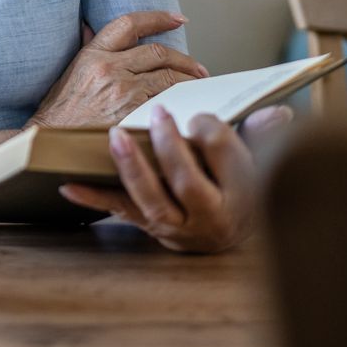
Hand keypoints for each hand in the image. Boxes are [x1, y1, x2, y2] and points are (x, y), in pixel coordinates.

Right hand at [28, 11, 205, 129]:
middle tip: (198, 68)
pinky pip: (166, 103)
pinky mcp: (132, 116)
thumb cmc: (58, 113)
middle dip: (184, 59)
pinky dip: (181, 103)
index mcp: (93, 54)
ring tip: (198, 87)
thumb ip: (86, 49)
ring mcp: (122, 93)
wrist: (48, 143)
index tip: (177, 18)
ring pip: (168, 78)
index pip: (130, 24)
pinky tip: (189, 106)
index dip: (157, 18)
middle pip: (158, 52)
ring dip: (189, 81)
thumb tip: (89, 26)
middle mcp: (109, 68)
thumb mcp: (69, 73)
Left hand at [58, 105, 294, 253]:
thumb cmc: (241, 186)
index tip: (199, 112)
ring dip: (132, 168)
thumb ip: (261, 135)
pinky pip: (119, 211)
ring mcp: (176, 227)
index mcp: (241, 196)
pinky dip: (93, 198)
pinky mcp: (150, 227)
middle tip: (159, 114)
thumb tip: (278, 112)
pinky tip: (68, 184)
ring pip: (152, 201)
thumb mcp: (257, 161)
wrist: (227, 234)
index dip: (211, 131)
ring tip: (116, 138)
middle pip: (188, 182)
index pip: (226, 158)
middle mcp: (208, 218)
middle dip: (171, 147)